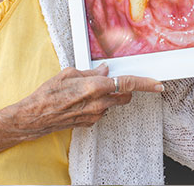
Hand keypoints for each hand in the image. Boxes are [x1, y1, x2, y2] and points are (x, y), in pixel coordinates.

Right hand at [10, 63, 163, 138]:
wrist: (36, 117)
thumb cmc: (47, 94)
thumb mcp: (67, 74)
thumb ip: (89, 73)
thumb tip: (102, 70)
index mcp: (93, 87)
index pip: (126, 84)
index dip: (145, 84)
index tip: (157, 84)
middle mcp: (98, 103)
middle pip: (124, 96)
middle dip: (124, 89)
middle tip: (113, 81)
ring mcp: (95, 115)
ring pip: (112, 104)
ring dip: (107, 96)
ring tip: (87, 90)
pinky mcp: (90, 123)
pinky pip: (101, 111)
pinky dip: (97, 103)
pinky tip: (80, 100)